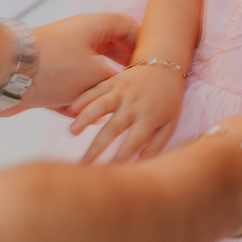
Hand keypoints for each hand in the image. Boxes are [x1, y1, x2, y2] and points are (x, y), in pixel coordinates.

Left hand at [2, 12, 138, 116]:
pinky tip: (85, 119)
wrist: (3, 75)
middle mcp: (78, 38)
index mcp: (93, 27)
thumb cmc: (54, 68)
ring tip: (113, 107)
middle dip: (122, 70)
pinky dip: (79, 100)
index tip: (150, 62)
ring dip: (100, 90)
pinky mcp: (46, 76)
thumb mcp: (95, 76)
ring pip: (89, 71)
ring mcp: (61, 56)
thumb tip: (127, 91)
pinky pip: (71, 86)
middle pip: (109, 49)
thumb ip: (117, 83)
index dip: (141, 43)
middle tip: (136, 86)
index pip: (126, 26)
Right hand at [68, 63, 184, 162]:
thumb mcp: (169, 123)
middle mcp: (134, 105)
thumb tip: (141, 164)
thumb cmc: (167, 100)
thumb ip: (157, 144)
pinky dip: (84, 98)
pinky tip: (72, 109)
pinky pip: (96, 89)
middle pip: (113, 128)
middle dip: (97, 147)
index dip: (119, 159)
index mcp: (149, 117)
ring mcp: (122, 91)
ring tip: (72, 132)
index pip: (132, 143)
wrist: (165, 67)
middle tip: (83, 164)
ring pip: (101, 105)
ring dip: (85, 118)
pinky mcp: (113, 80)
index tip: (107, 173)